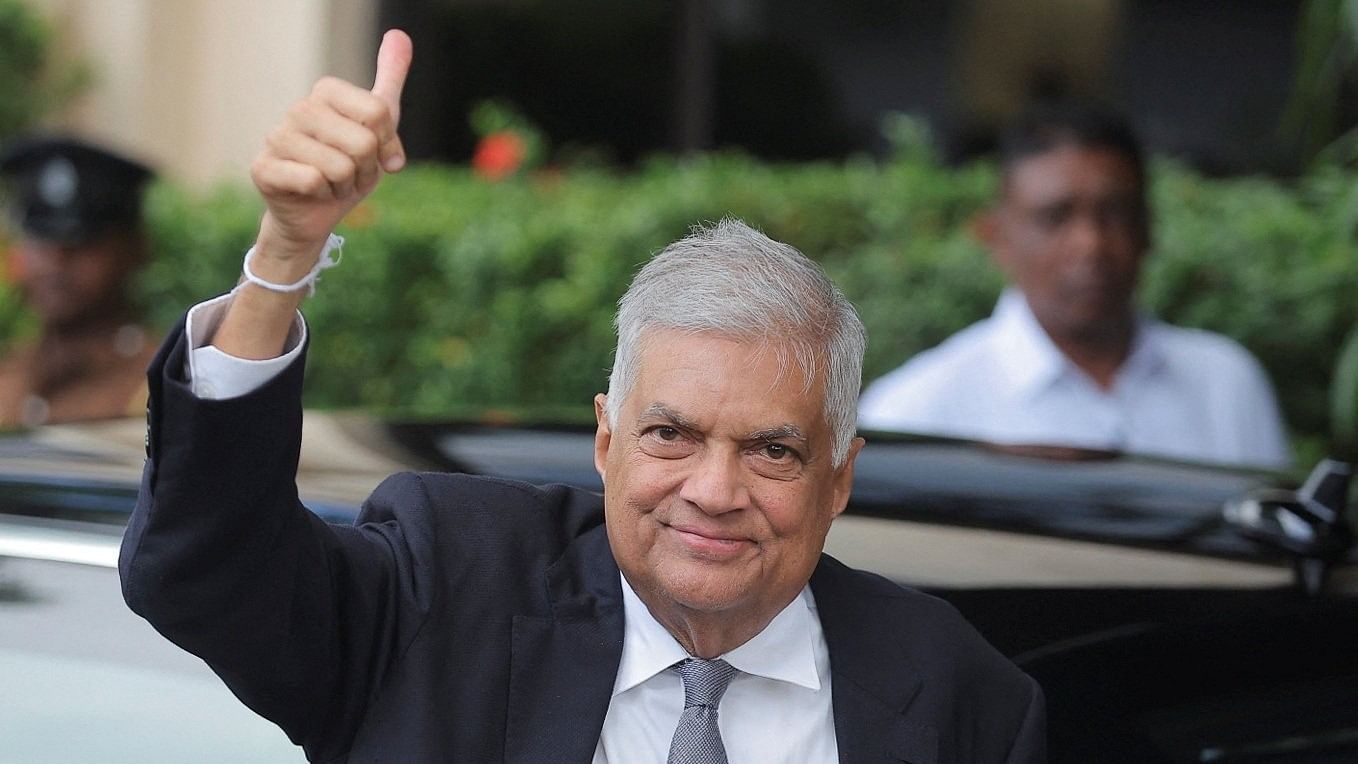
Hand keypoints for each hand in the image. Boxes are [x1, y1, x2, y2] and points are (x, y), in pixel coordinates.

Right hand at [250, 29, 411, 263]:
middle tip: (351, 175)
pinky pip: (313, 180)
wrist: (316, 214)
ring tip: (331, 184)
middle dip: (366, 170)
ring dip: (345, 186)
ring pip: (340, 166)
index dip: (387, 145)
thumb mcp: (378, 127)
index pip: (380, 113)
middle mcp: (299, 108)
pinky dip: (322, 195)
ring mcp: (277, 136)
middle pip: (363, 142)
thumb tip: (400, 34)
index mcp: (326, 92)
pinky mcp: (263, 167)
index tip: (376, 155)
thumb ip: (388, 82)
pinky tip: (312, 193)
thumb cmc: (349, 168)